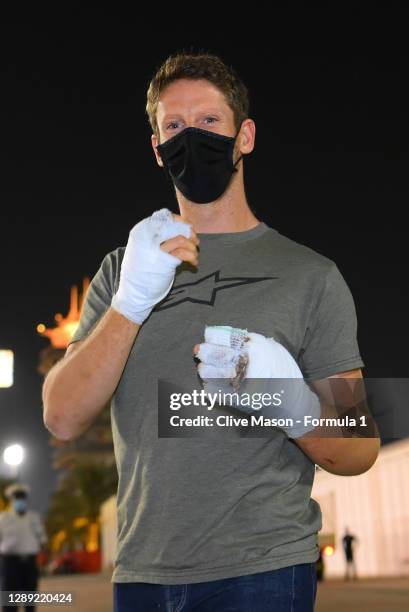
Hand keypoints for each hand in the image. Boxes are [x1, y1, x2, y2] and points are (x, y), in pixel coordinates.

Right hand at [111, 208, 198, 323]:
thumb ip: (159, 239)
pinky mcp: (164, 262)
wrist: (134, 292)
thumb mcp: (145, 250)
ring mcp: (155, 249)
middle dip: (189, 233)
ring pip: (181, 239)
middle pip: (175, 226)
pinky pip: (183, 253)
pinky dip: (192, 257)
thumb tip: (183, 231)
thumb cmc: (142, 271)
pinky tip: (194, 264)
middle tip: (196, 241)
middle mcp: (148, 238)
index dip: (180, 221)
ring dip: (192, 247)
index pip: (165, 217)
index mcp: (142, 232)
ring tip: (194, 255)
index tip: (189, 228)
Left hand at [194, 325, 320, 437]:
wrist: (292, 401)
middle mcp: (249, 364)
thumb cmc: (283, 370)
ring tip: (202, 368)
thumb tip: (226, 337)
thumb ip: (252, 342)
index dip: (214, 337)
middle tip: (198, 351)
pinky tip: (208, 384)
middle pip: (219, 355)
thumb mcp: (272, 348)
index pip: (228, 338)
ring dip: (206, 370)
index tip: (207, 336)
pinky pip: (218, 392)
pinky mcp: (239, 400)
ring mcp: (244, 383)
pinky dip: (210, 387)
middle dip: (206, 352)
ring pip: (215, 374)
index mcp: (257, 348)